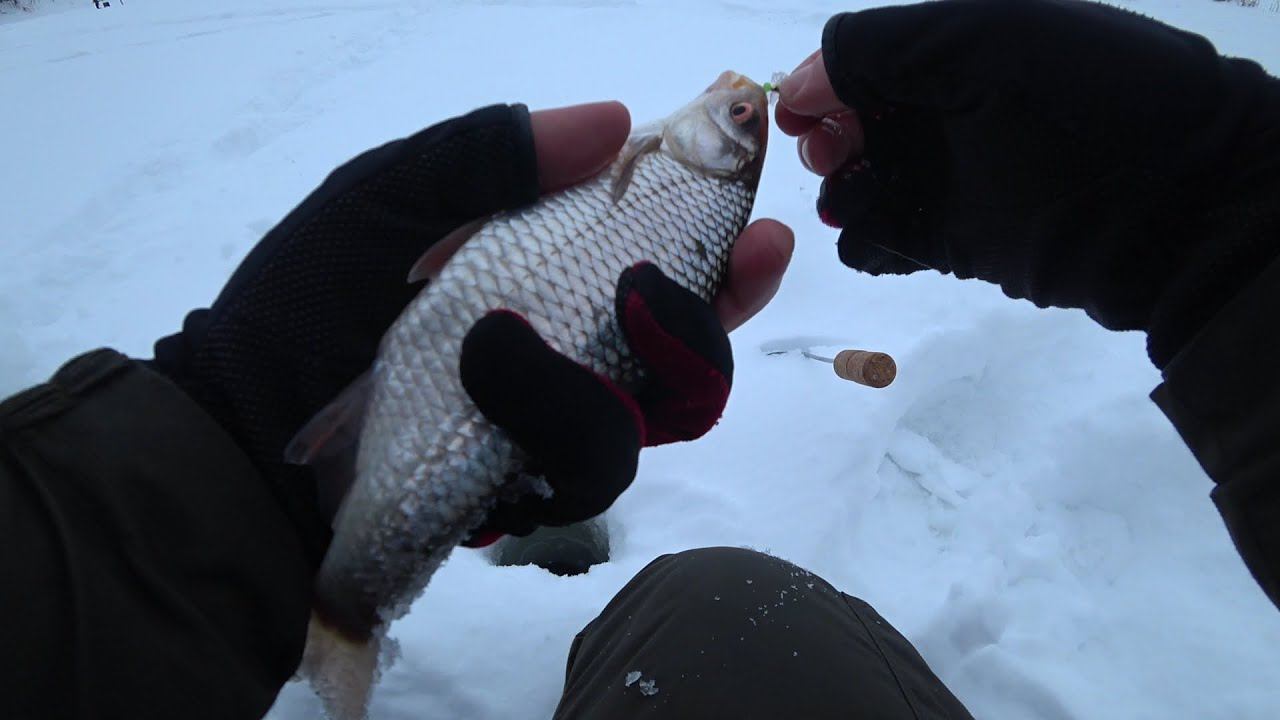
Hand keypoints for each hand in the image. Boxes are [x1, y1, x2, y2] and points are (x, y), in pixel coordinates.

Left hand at [153, 102, 791, 556]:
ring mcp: (552, 432)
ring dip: (596, 375)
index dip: (725, 259)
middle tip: (652, 287)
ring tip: (500, 338)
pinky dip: (548, 419)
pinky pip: (587, 470)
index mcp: (549, 284)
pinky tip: (487, 383)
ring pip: (652, 419)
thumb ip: (485, 158)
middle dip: (700, 325)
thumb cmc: (304, 303)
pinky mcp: (526, 490)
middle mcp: (571, 359)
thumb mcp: (385, 202)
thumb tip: (614, 120)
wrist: (236, 428)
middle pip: (692, 358)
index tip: (759, 233)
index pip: (667, 273)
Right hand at [777, 0, 1279, 364]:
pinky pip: (887, 242)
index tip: (794, 113)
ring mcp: (954, 180)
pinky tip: (870, 238)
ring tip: (852, 201)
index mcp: (958, 52)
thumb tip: (800, 82)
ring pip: (862, 185)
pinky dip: (865, 242)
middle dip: (827, 137)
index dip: (819, 81)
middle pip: (852, 122)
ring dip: (840, 192)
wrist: (1180, 206)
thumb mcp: (988, 40)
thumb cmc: (1087, 103)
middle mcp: (951, 111)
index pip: (861, 59)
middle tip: (834, 155)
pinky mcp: (959, 243)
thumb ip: (884, 46)